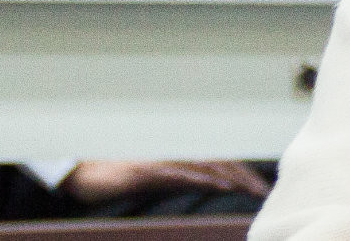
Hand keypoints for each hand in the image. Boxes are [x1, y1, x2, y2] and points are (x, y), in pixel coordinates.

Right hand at [58, 159, 271, 203]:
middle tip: (263, 192)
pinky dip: (199, 178)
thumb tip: (214, 184)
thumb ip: (185, 180)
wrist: (86, 175)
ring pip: (203, 165)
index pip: (220, 163)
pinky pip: (177, 173)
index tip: (260, 189)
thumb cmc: (124, 178)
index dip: (243, 174)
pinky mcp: (147, 170)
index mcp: (182, 160)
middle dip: (244, 176)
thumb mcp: (161, 181)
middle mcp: (176, 156)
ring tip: (248, 188)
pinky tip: (216, 184)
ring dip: (229, 176)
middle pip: (218, 162)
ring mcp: (162, 161)